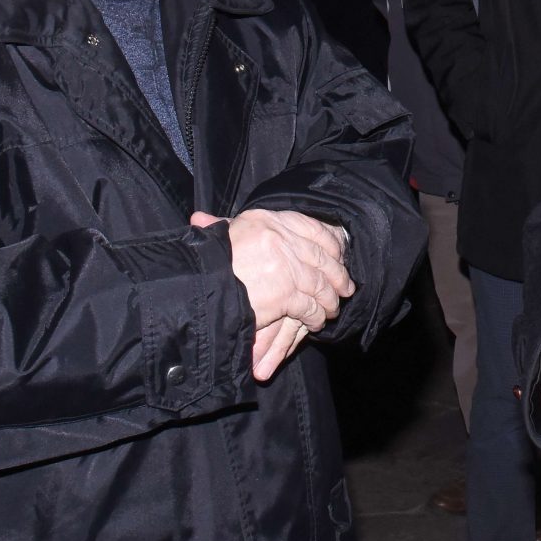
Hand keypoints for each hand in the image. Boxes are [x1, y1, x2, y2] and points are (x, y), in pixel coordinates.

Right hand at [196, 209, 355, 380]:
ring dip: (329, 299)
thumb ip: (222, 225)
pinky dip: (316, 316)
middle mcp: (280, 239)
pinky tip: (317, 321)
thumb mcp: (217, 236)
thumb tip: (203, 218)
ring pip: (320, 283)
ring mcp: (286, 266)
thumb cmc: (202, 264)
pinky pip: (310, 306)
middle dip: (337, 274)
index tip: (340, 254)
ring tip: (332, 309)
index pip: (312, 227)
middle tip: (346, 287)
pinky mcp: (285, 294)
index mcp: (266, 220)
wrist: (193, 288)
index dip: (331, 243)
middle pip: (321, 257)